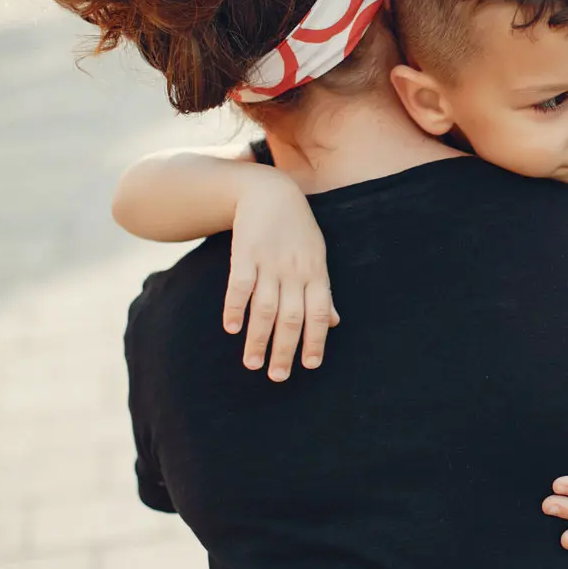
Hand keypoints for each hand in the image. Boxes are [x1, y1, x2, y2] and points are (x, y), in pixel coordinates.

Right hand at [222, 168, 337, 381]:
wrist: (270, 192)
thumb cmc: (297, 231)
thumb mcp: (317, 258)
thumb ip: (323, 292)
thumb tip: (335, 323)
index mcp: (316, 273)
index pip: (320, 312)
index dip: (316, 340)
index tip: (309, 366)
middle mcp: (295, 271)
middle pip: (292, 316)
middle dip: (285, 349)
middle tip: (277, 376)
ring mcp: (269, 262)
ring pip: (265, 307)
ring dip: (259, 338)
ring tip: (252, 364)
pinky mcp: (245, 252)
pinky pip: (240, 284)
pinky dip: (235, 307)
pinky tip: (232, 328)